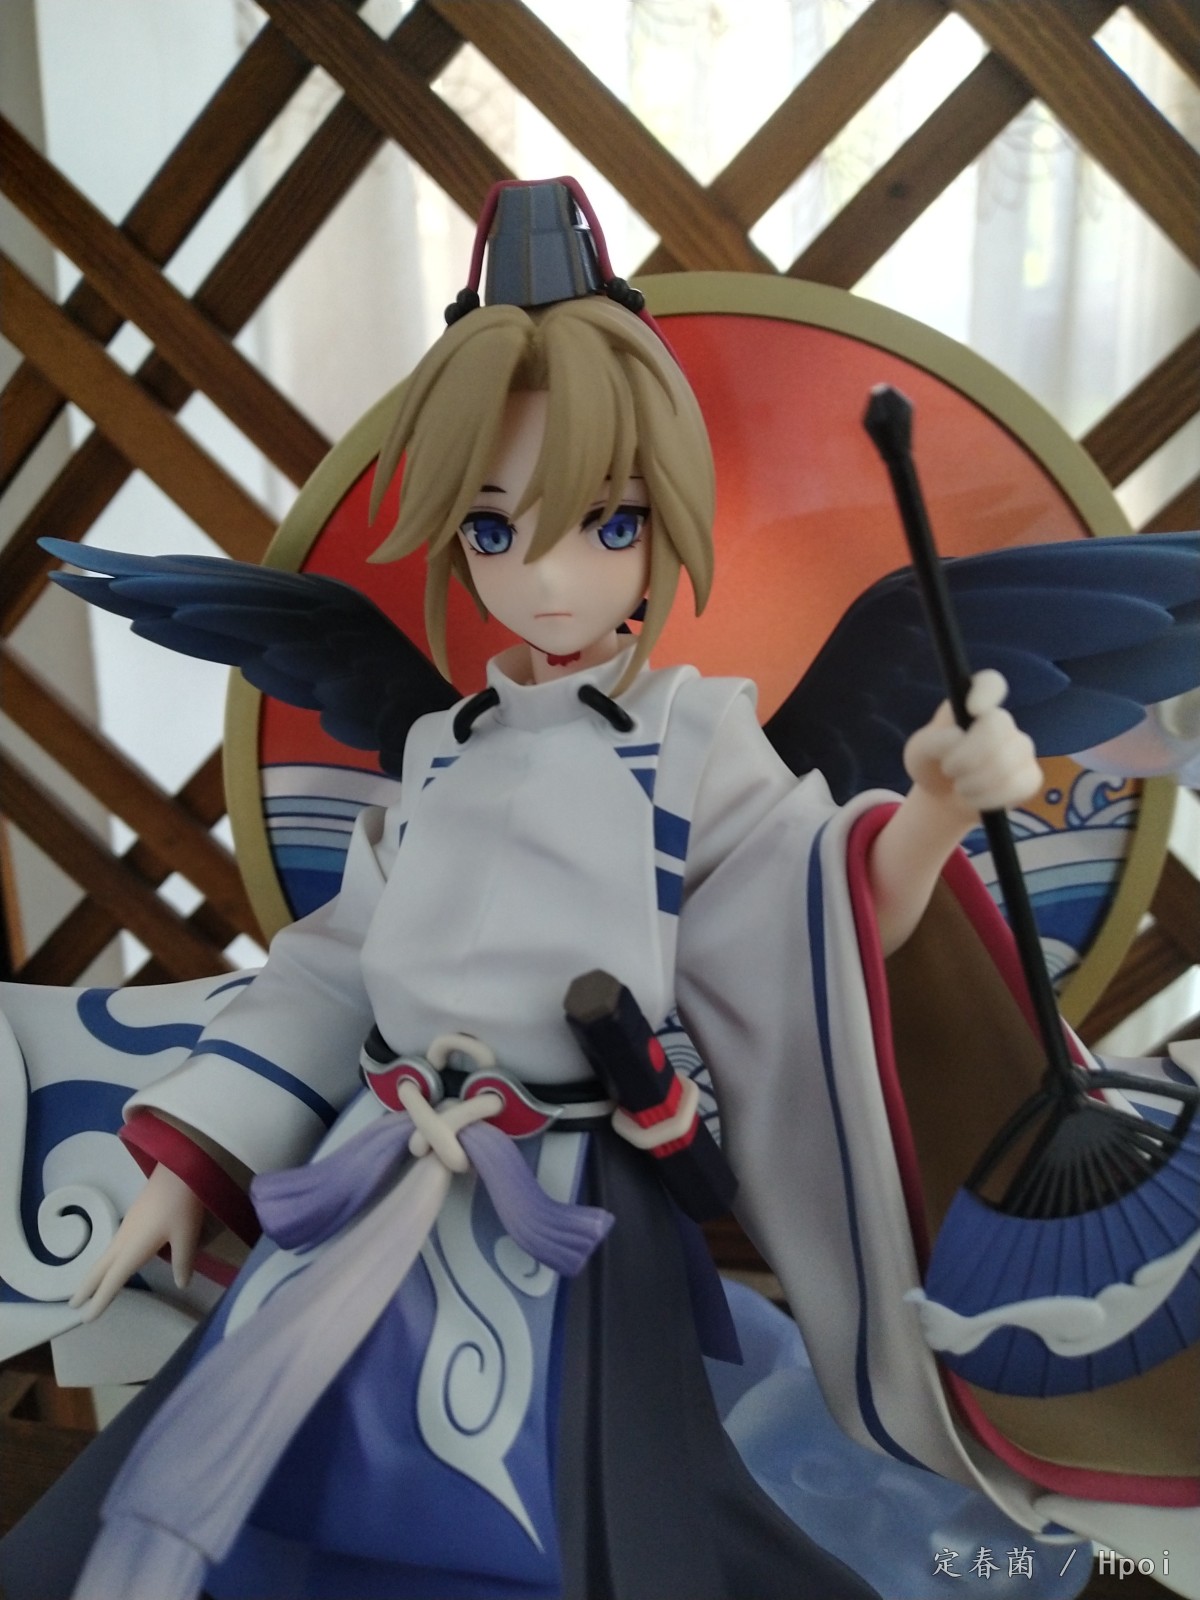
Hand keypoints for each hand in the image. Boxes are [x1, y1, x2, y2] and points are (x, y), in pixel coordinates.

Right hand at [68, 1164, 203, 1322]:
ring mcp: (127, 1226)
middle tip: (73, 1305)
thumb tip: (181, 1283)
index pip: (113, 1280)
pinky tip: (115, 1260)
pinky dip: (106, 1260)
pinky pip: (112, 1245)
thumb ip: (182, 1261)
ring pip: (105, 1255)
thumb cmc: (182, 1204)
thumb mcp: (186, 1236)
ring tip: (89, 1287)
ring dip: (95, 1273)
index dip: (100, 1300)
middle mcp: (124, 1239)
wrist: (179, 1168)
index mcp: (133, 1248)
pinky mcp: (133, 1217)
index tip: (86, 1318)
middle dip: (86, 1287)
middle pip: (99, 1268)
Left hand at [904, 670, 1040, 819]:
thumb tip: (958, 737)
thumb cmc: (932, 766)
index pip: (991, 683)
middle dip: (968, 755)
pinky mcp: (1029, 776)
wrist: (944, 799)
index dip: (986, 692)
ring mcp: (1019, 748)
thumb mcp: (917, 754)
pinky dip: (989, 798)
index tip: (972, 710)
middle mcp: (1000, 721)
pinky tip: (976, 798)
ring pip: (1008, 761)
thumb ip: (931, 742)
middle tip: (949, 769)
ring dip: (974, 781)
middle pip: (999, 726)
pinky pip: (1018, 786)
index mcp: (971, 705)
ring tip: (960, 786)